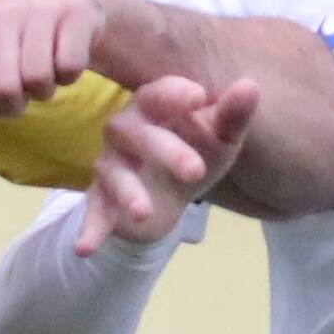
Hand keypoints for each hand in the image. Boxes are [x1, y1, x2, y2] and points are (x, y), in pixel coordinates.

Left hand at [0, 0, 123, 117]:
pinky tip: (63, 65)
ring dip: (43, 91)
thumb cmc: (18, 40)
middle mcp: (1, 11)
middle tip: (22, 99)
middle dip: (14, 106)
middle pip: (3, 86)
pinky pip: (69, 66)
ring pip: (37, 77)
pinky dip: (69, 77)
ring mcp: (39, 8)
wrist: (70, 4)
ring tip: (42, 80)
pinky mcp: (75, 12)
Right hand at [77, 74, 257, 251]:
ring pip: (113, 172)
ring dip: (128, 191)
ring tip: (143, 212)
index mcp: (154, 106)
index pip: (159, 92)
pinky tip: (84, 248)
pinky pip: (93, 211)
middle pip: (136, 132)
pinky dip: (89, 228)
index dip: (174, 93)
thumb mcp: (219, 139)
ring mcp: (111, 164)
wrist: (169, 196)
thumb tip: (249, 86)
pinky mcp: (103, 198)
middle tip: (196, 171)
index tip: (198, 98)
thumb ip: (233, 115)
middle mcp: (125, 130)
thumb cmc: (194, 152)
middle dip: (165, 151)